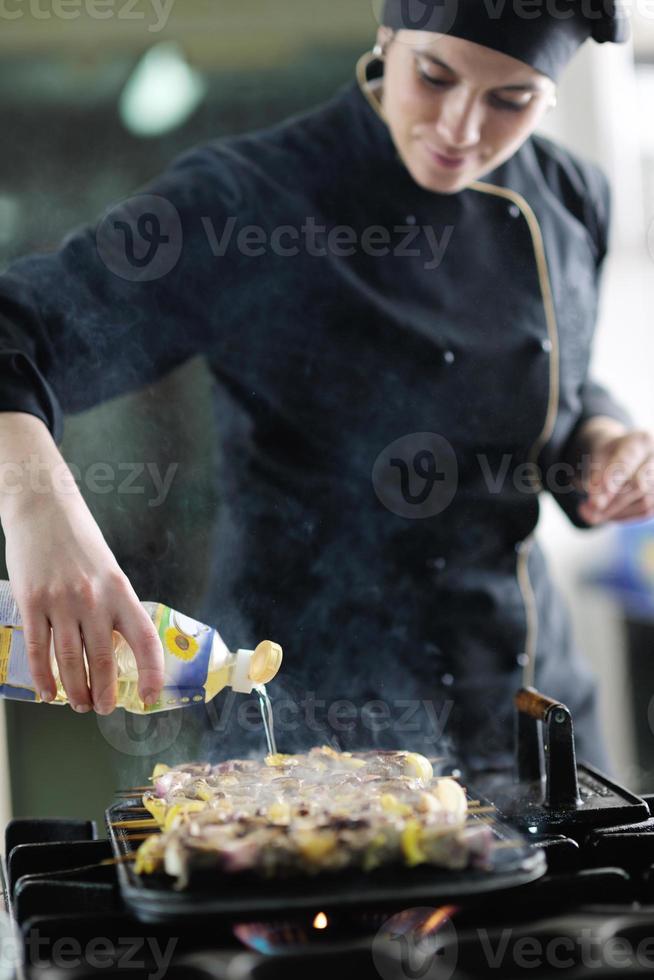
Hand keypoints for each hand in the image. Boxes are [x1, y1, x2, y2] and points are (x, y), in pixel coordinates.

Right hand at [0, 416, 163, 713]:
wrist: (43, 508)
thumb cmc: (78, 539)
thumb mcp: (108, 570)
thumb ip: (112, 605)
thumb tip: (116, 645)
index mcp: (120, 591)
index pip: (144, 639)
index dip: (151, 672)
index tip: (150, 696)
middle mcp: (94, 599)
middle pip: (104, 659)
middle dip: (104, 691)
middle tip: (102, 709)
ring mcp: (61, 602)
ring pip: (70, 660)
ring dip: (75, 689)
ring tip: (78, 704)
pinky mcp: (32, 602)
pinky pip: (39, 649)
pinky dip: (43, 676)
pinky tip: (47, 691)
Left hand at [575, 418, 653, 525]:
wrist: (629, 453)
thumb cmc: (612, 454)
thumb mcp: (599, 457)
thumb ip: (596, 477)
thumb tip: (595, 505)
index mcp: (639, 441)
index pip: (625, 462)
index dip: (610, 482)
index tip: (595, 502)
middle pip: (638, 485)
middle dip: (611, 503)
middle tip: (585, 512)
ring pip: (644, 503)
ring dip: (615, 514)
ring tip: (591, 514)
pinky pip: (646, 512)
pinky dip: (624, 517)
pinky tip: (607, 515)